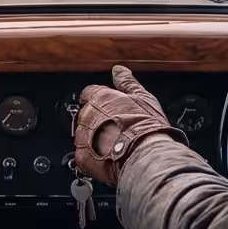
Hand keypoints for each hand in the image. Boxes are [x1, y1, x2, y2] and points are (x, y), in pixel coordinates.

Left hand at [74, 65, 184, 184]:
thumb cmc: (146, 127)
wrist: (145, 154)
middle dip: (98, 122)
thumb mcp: (142, 97)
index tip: (108, 109)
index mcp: (100, 97)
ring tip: (114, 146)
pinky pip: (83, 156)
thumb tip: (119, 70)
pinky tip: (108, 158)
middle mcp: (87, 115)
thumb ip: (126, 82)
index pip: (89, 94)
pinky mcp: (81, 156)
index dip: (100, 102)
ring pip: (83, 136)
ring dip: (94, 140)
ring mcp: (82, 136)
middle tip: (116, 130)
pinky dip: (93, 158)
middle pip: (86, 116)